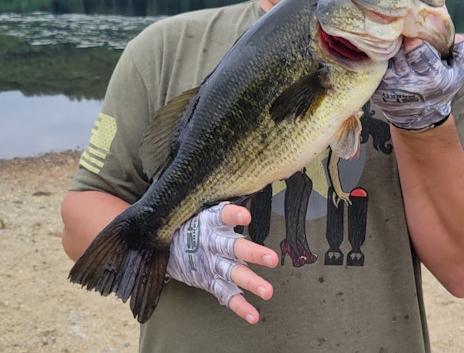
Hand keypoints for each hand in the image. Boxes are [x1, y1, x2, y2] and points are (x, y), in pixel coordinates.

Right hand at [167, 202, 277, 323]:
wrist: (165, 246)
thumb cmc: (193, 223)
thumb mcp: (202, 208)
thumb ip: (225, 203)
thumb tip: (250, 175)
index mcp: (210, 222)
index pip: (223, 215)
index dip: (234, 215)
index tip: (245, 215)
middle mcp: (213, 243)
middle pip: (233, 247)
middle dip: (252, 254)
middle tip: (272, 258)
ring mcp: (212, 264)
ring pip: (233, 273)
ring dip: (251, 282)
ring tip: (268, 291)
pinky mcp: (210, 281)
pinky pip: (225, 295)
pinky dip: (240, 306)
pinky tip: (254, 314)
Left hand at [371, 36, 463, 130]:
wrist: (421, 116)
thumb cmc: (441, 89)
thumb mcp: (459, 74)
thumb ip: (461, 53)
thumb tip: (457, 36)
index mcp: (432, 78)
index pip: (418, 53)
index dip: (414, 41)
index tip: (412, 34)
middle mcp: (410, 84)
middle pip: (399, 53)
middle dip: (399, 42)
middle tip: (399, 34)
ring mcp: (391, 87)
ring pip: (385, 59)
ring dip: (388, 49)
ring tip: (391, 43)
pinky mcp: (377, 90)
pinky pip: (375, 67)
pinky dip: (378, 59)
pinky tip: (382, 54)